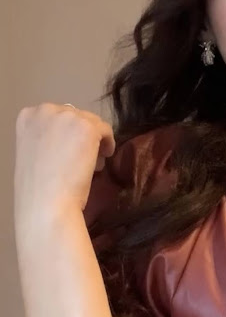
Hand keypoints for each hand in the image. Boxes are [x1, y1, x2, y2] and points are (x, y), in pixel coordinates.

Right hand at [14, 102, 115, 218]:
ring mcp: (68, 116)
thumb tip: (72, 135)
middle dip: (82, 137)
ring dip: (94, 142)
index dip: (67, 134)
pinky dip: (107, 144)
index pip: (58, 116)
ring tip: (91, 164)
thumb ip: (48, 137)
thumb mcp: (34, 152)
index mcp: (28, 116)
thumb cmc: (38, 187)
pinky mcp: (88, 127)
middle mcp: (46, 110)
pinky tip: (100, 161)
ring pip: (93, 123)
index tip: (69, 151)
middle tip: (82, 159)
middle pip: (77, 117)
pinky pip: (106, 130)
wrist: (46, 205)